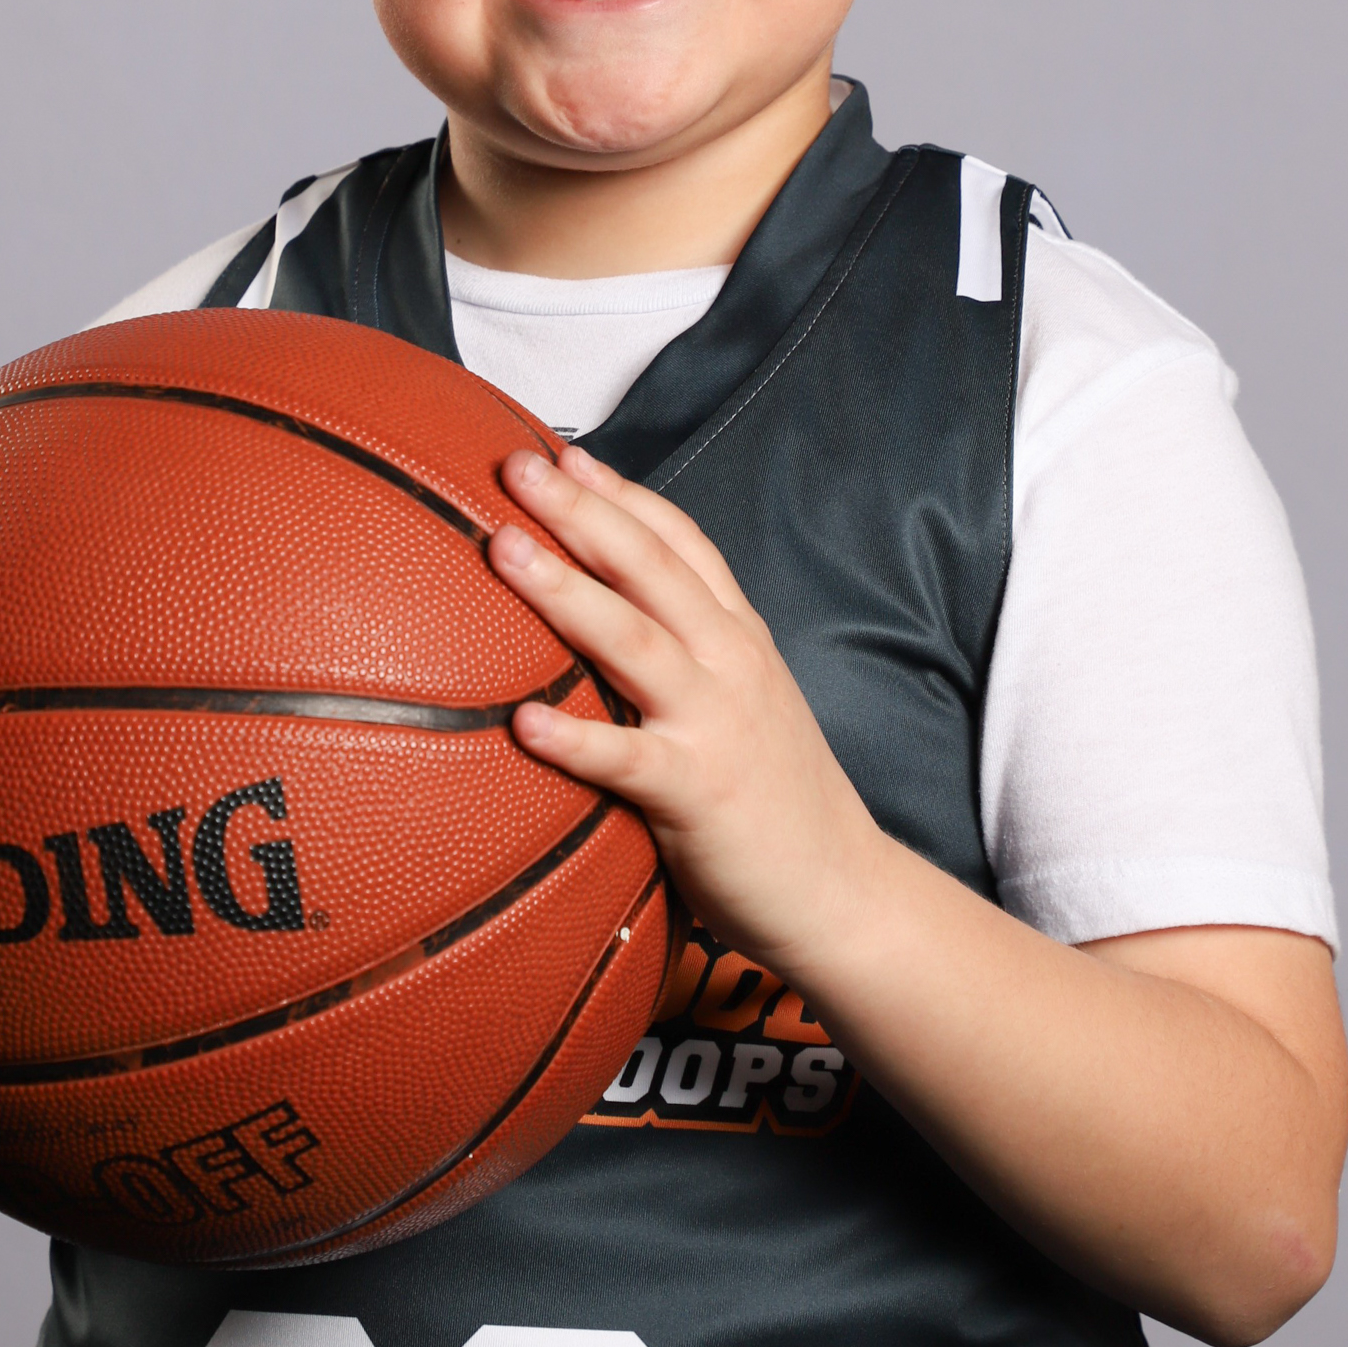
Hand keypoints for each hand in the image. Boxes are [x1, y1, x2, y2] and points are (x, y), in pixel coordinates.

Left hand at [490, 443, 1347, 1343]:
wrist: (844, 896)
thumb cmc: (772, 804)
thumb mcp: (735, 708)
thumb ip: (677, 665)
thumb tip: (595, 634)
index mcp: (737, 639)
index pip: (679, 543)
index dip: (621, 492)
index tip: (559, 450)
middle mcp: (730, 664)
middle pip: (650, 566)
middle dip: (580, 509)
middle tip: (513, 465)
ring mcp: (717, 724)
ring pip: (635, 639)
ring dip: (567, 589)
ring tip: (503, 550)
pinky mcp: (699, 794)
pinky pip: (629, 760)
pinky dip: (578, 737)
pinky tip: (523, 723)